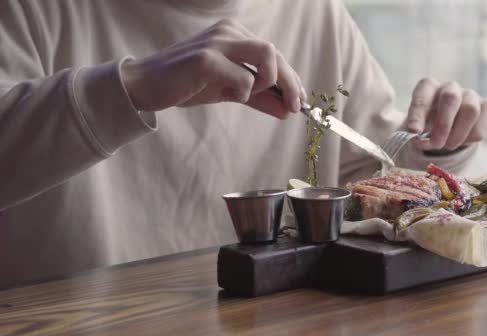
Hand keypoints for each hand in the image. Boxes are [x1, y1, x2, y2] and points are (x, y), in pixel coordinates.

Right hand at [121, 18, 305, 118]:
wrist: (145, 87)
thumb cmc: (187, 85)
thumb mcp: (229, 91)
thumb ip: (258, 97)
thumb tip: (286, 110)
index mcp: (234, 33)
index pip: (273, 54)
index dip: (291, 78)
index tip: (298, 101)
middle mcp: (228, 31)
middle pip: (275, 54)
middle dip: (290, 84)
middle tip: (294, 108)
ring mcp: (217, 42)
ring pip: (267, 57)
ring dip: (266, 83)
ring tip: (246, 96)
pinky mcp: (206, 59)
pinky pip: (244, 79)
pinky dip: (243, 92)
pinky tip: (226, 95)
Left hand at [404, 78, 486, 150]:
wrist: (447, 128)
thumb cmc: (427, 125)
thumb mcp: (415, 127)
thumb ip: (414, 131)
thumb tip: (416, 136)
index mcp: (428, 87)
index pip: (422, 96)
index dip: (418, 114)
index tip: (413, 131)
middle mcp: (449, 87)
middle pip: (450, 97)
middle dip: (443, 124)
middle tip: (436, 143)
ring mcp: (470, 95)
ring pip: (470, 110)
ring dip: (458, 134)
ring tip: (448, 145)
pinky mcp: (486, 107)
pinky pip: (482, 122)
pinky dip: (470, 138)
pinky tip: (461, 141)